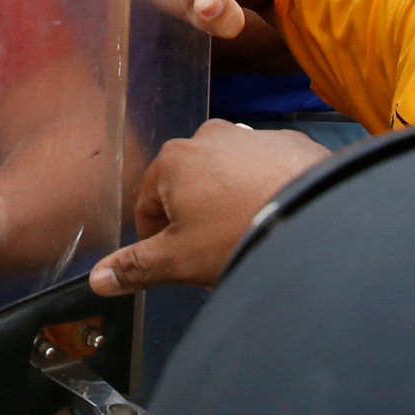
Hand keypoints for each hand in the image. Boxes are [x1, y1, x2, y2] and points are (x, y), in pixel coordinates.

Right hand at [89, 120, 331, 294]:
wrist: (317, 218)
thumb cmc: (239, 234)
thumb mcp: (177, 261)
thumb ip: (134, 266)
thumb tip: (98, 279)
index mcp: (174, 159)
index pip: (146, 202)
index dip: (156, 238)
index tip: (175, 261)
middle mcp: (211, 136)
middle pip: (188, 186)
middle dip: (195, 219)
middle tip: (215, 254)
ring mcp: (254, 136)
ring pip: (229, 176)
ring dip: (231, 203)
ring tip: (250, 237)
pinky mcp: (291, 144)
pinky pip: (268, 171)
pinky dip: (267, 192)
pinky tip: (277, 219)